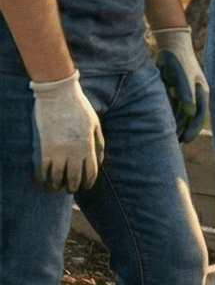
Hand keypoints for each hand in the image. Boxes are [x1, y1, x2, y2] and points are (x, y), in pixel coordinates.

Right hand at [30, 73, 103, 191]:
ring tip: (59, 187)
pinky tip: (47, 180)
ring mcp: (58, 150)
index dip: (89, 183)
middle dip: (74, 187)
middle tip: (72, 189)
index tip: (86, 186)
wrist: (58, 94)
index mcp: (88, 145)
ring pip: (58, 177)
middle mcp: (73, 151)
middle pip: (74, 178)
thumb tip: (101, 159)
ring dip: (59, 185)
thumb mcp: (95, 123)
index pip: (90, 172)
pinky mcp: (44, 148)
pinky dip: (46, 178)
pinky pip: (44, 169)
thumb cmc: (79, 107)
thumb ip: (99, 142)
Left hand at [151, 26, 208, 141]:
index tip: (185, 140)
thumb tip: (188, 114)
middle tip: (175, 144)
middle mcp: (195, 94)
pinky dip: (170, 115)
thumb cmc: (179, 60)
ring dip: (176, 124)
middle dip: (184, 130)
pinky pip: (174, 106)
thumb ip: (186, 96)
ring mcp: (185, 92)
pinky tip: (163, 124)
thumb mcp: (183, 78)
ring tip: (168, 138)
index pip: (199, 115)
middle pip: (191, 116)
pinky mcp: (175, 89)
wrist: (171, 43)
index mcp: (202, 92)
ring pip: (181, 113)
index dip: (193, 129)